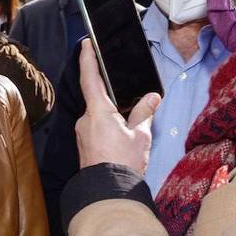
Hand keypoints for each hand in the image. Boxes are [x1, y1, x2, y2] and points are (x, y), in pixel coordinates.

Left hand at [74, 39, 159, 172]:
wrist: (107, 192)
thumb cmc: (123, 162)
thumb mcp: (140, 135)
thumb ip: (144, 113)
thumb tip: (152, 97)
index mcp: (98, 112)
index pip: (89, 78)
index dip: (87, 59)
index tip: (85, 43)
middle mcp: (85, 120)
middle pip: (97, 99)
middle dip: (112, 98)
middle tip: (127, 99)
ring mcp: (82, 133)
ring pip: (98, 116)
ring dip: (112, 116)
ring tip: (130, 127)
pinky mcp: (84, 145)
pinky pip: (97, 128)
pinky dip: (108, 127)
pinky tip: (121, 137)